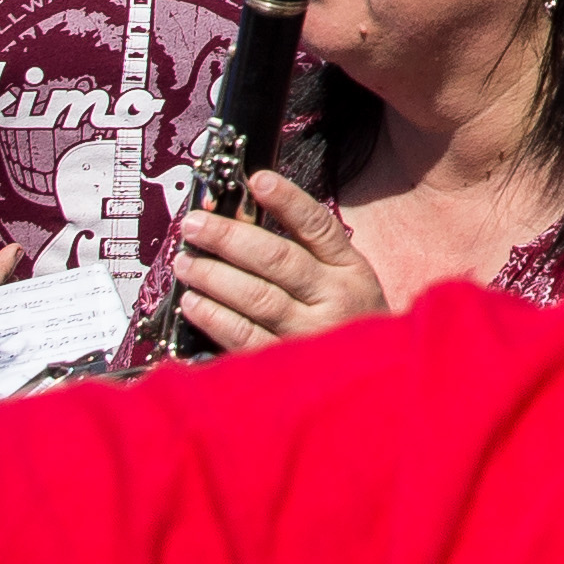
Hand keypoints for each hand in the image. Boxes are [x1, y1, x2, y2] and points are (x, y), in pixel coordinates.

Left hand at [169, 171, 390, 349]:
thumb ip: (309, 252)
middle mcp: (334, 298)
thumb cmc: (352, 322)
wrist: (377, 383)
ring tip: (186, 263)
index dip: (287, 200)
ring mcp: (312, 332)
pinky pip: (245, 336)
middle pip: (278, 259)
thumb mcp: (347, 280)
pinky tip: (194, 304)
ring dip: (215, 276)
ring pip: (258, 297)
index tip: (257, 180)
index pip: (317, 226)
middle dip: (230, 238)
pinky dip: (216, 318)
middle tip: (195, 226)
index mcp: (349, 269)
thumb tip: (246, 221)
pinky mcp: (288, 364)